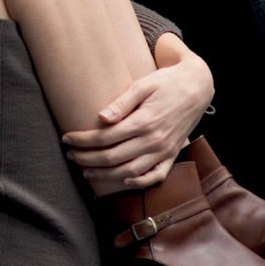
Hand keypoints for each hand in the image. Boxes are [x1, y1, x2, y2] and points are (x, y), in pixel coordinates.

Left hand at [63, 35, 213, 188]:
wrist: (198, 87)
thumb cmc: (167, 82)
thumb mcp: (143, 85)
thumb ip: (122, 103)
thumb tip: (100, 118)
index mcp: (144, 121)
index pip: (105, 138)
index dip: (83, 141)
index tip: (67, 139)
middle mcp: (154, 140)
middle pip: (112, 158)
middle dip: (87, 159)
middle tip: (70, 155)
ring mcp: (164, 151)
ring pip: (129, 172)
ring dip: (105, 175)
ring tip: (86, 171)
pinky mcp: (172, 155)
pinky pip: (155, 176)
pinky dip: (138, 183)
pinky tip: (121, 181)